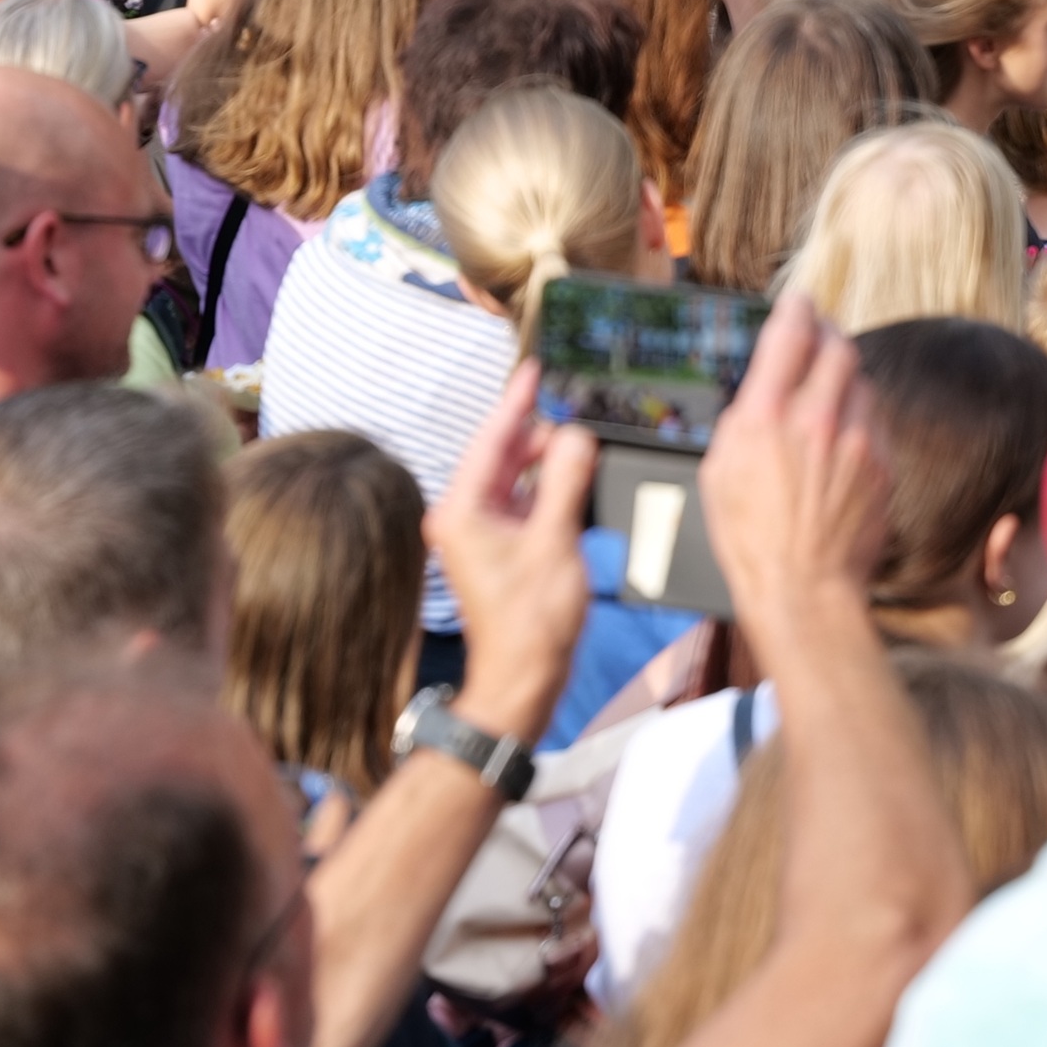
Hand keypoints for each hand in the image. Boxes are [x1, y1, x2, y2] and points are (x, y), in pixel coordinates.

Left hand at [427, 364, 597, 747]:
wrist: (523, 677)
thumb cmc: (532, 618)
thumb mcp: (556, 540)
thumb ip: (566, 481)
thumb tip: (576, 436)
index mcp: (463, 509)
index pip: (492, 440)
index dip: (517, 402)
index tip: (534, 370)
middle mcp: (463, 515)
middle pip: (505, 456)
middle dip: (542, 439)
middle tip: (581, 428)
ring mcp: (479, 533)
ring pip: (517, 479)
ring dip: (548, 467)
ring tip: (583, 457)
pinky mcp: (497, 548)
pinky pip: (523, 504)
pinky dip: (548, 493)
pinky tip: (575, 488)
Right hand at [698, 290, 889, 673]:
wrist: (803, 588)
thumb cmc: (749, 539)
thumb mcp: (718, 470)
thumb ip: (743, 418)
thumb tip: (761, 389)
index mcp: (765, 417)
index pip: (790, 334)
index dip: (796, 308)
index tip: (798, 303)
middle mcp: (816, 419)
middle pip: (838, 346)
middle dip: (828, 334)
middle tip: (819, 336)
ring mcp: (856, 441)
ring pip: (862, 382)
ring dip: (846, 378)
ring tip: (828, 391)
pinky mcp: (881, 465)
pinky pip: (875, 422)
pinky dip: (860, 417)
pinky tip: (843, 435)